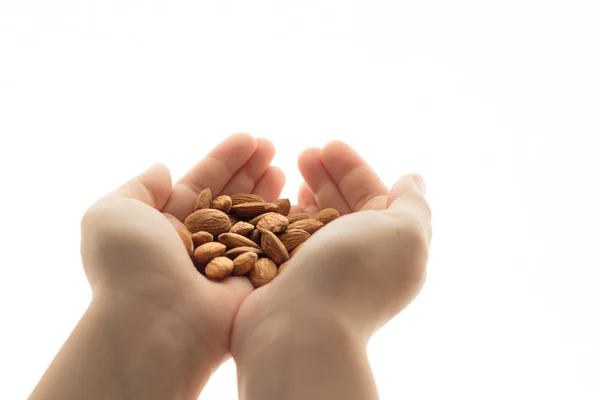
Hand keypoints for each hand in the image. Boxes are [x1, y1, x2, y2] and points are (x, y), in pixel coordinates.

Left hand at [76, 133, 283, 394]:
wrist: (159, 324)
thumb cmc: (132, 266)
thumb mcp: (115, 212)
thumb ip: (140, 186)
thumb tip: (163, 167)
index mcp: (165, 227)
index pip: (201, 183)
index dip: (225, 160)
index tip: (249, 138)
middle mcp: (198, 245)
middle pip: (230, 199)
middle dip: (251, 172)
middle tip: (272, 147)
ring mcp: (227, 265)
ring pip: (253, 221)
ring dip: (269, 193)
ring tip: (284, 166)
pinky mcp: (252, 285)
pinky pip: (271, 249)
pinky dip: (285, 226)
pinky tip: (298, 202)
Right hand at [231, 141, 431, 398]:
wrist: (300, 327)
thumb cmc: (355, 272)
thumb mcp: (404, 231)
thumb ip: (414, 204)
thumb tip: (414, 179)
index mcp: (390, 246)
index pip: (375, 195)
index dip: (354, 168)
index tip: (329, 145)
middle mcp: (357, 259)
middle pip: (342, 206)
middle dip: (326, 175)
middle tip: (303, 154)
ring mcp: (321, 270)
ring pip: (313, 222)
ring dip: (303, 193)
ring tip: (284, 171)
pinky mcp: (288, 278)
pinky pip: (287, 239)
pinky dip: (281, 218)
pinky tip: (270, 204)